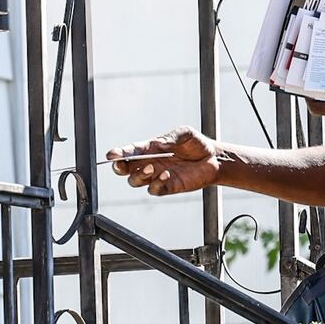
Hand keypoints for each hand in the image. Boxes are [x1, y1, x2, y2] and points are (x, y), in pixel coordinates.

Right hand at [106, 126, 226, 196]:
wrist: (213, 159)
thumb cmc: (195, 144)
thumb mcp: (184, 133)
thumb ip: (170, 138)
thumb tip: (158, 144)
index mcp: (149, 149)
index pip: (129, 151)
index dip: (118, 153)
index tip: (111, 154)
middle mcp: (149, 163)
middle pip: (125, 170)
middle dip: (119, 167)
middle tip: (122, 164)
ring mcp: (156, 176)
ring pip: (135, 181)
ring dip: (139, 175)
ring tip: (151, 167)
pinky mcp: (167, 187)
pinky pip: (154, 190)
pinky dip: (156, 184)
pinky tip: (167, 175)